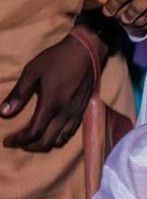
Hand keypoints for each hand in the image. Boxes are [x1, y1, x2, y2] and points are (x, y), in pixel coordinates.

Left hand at [1, 32, 97, 150]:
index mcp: (51, 105)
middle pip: (47, 142)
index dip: (19, 140)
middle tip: (18, 143)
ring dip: (44, 145)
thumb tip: (3, 113)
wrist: (86, 52)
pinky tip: (50, 133)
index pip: (34, 132)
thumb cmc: (57, 59)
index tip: (7, 141)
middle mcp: (64, 114)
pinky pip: (69, 133)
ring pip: (60, 140)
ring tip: (32, 141)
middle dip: (30, 146)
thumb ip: (18, 94)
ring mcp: (75, 114)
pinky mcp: (82, 112)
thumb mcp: (32, 72)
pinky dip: (57, 138)